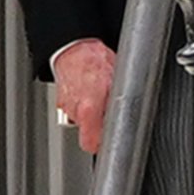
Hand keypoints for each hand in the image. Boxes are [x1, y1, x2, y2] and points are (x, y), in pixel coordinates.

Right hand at [54, 39, 116, 154]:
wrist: (75, 48)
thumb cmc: (96, 61)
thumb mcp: (118, 82)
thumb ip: (122, 104)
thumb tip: (131, 119)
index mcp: (88, 108)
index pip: (91, 144)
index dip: (102, 145)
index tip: (109, 141)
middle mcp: (74, 111)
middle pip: (89, 131)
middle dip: (101, 124)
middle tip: (109, 110)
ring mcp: (66, 106)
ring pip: (83, 120)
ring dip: (93, 113)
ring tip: (100, 96)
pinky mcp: (62, 101)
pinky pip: (76, 109)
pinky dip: (84, 104)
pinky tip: (91, 92)